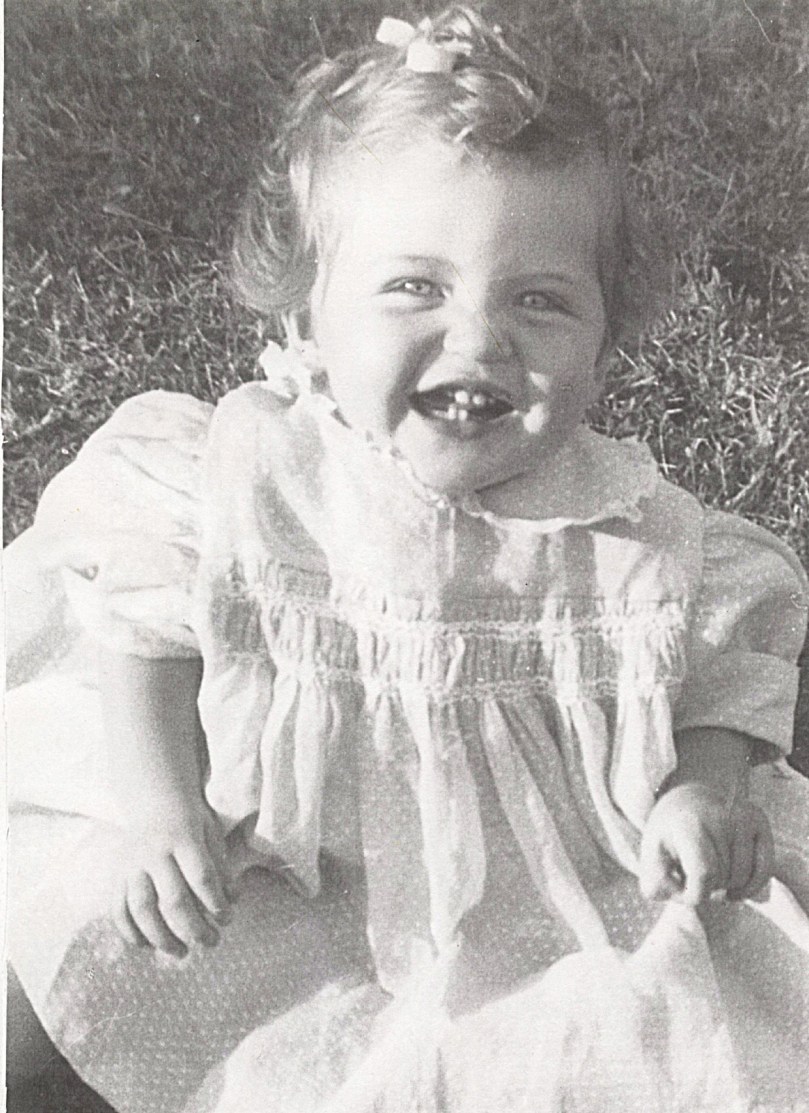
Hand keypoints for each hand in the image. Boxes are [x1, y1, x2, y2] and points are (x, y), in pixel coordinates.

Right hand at [112, 799, 234, 955]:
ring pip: (142, 909)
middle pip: (173, 899)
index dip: (216, 903)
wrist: (153, 798)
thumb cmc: (190, 821)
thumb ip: (221, 867)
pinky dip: (130, 932)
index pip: (201, 878)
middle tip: (211, 943)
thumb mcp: (212, 834)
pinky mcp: (117, 875)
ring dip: (162, 937)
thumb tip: (231, 902)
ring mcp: (132, 865)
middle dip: (194, 928)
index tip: (227, 920)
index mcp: (183, 838)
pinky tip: (147, 946)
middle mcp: (154, 852)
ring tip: (182, 952)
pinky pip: (118, 909)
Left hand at [639, 782, 773, 905]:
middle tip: (693, 874)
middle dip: (708, 887)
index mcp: (688, 822)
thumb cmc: (668, 836)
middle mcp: (719, 814)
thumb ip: (657, 885)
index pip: (704, 873)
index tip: (685, 892)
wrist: (686, 801)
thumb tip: (689, 898)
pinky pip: (764, 870)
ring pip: (743, 878)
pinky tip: (733, 890)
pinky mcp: (759, 821)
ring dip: (726, 886)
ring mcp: (743, 816)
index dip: (695, 893)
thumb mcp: (651, 857)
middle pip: (723, 877)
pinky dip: (750, 887)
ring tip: (709, 872)